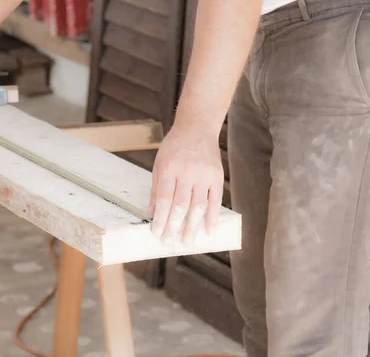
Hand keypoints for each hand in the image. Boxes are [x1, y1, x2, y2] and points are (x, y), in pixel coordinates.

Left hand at [148, 123, 223, 244]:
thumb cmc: (174, 147)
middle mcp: (187, 172)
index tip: (157, 233)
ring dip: (192, 226)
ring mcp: (204, 175)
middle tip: (169, 242)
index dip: (161, 219)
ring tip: (187, 242)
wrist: (197, 128)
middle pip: (181, 206)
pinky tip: (209, 231)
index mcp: (169, 169)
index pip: (165, 200)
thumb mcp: (159, 164)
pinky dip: (213, 217)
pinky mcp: (217, 177)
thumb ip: (157, 189)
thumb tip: (152, 212)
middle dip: (174, 227)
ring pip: (198, 206)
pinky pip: (215, 201)